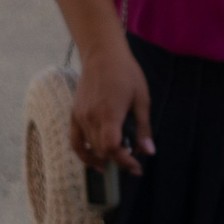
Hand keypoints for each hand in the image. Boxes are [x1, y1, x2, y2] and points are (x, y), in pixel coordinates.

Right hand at [70, 44, 155, 174]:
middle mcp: (90, 118)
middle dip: (119, 161)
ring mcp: (80, 117)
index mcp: (108, 114)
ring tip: (119, 160)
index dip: (124, 162)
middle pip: (102, 151)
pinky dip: (84, 154)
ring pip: (90, 148)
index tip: (137, 168)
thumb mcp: (141, 100)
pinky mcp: (74, 114)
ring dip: (104, 158)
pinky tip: (96, 161)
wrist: (102, 55)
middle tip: (134, 162)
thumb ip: (143, 128)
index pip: (112, 148)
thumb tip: (149, 152)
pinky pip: (75, 141)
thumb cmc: (126, 74)